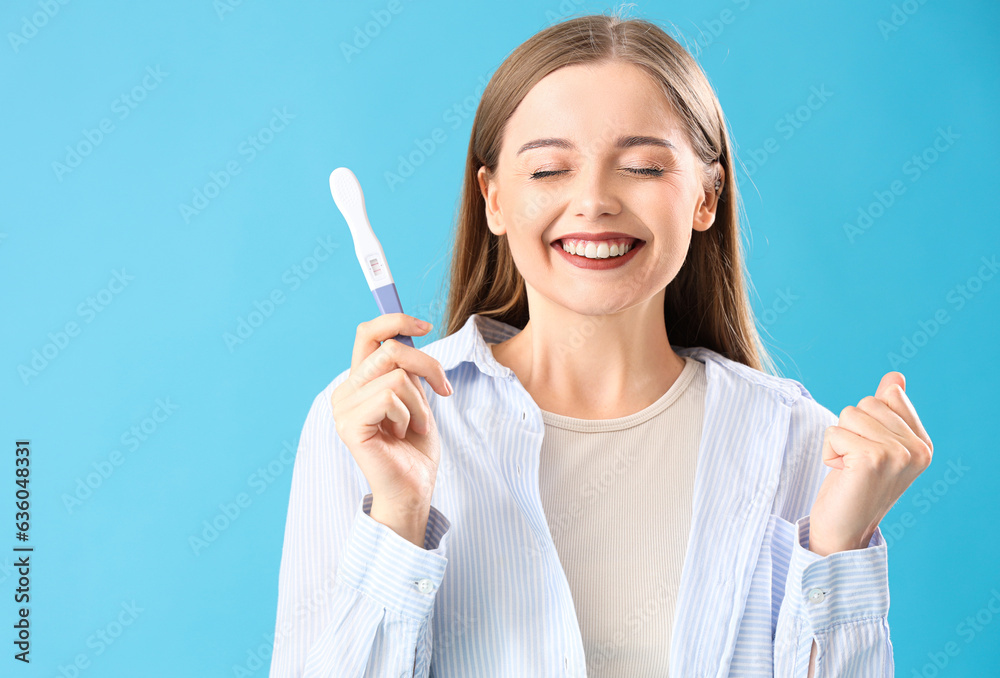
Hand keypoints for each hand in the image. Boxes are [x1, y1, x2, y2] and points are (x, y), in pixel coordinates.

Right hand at [331, 313, 452, 518]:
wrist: (414, 489)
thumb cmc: (415, 448)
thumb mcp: (417, 396)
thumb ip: (408, 367)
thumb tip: (412, 331)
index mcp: (359, 381)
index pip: (367, 333)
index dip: (394, 320)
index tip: (426, 325)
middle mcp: (345, 391)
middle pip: (390, 350)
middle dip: (427, 366)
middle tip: (444, 390)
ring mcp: (343, 408)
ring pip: (396, 375)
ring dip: (420, 402)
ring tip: (415, 425)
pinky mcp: (349, 425)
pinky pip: (389, 398)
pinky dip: (409, 415)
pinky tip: (403, 434)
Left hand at [808, 372, 932, 555]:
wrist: (842, 529)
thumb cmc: (854, 484)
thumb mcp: (874, 443)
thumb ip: (887, 410)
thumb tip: (895, 376)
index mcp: (923, 443)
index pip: (889, 394)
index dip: (867, 419)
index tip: (870, 452)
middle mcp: (917, 449)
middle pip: (867, 402)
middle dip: (850, 429)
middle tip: (856, 462)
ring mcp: (898, 454)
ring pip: (849, 413)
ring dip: (838, 440)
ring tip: (849, 468)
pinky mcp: (872, 459)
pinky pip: (834, 432)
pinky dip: (829, 452)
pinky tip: (841, 474)